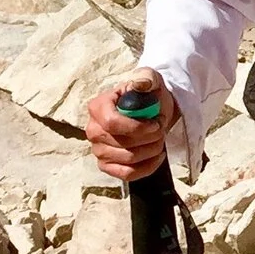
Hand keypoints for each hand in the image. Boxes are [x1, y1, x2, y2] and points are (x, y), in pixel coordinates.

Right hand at [84, 67, 169, 182]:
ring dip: (152, 151)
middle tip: (161, 129)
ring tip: (160, 140)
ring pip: (128, 159)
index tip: (156, 124)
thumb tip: (140, 84)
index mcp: (98, 107)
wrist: (152, 112)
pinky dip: (147, 167)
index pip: (112, 123)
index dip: (137, 127)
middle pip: (123, 144)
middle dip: (150, 138)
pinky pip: (127, 174)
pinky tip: (158, 156)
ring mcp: (98, 150)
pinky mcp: (106, 166)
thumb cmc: (148, 95)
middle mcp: (93, 130)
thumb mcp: (150, 80)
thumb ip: (145, 79)